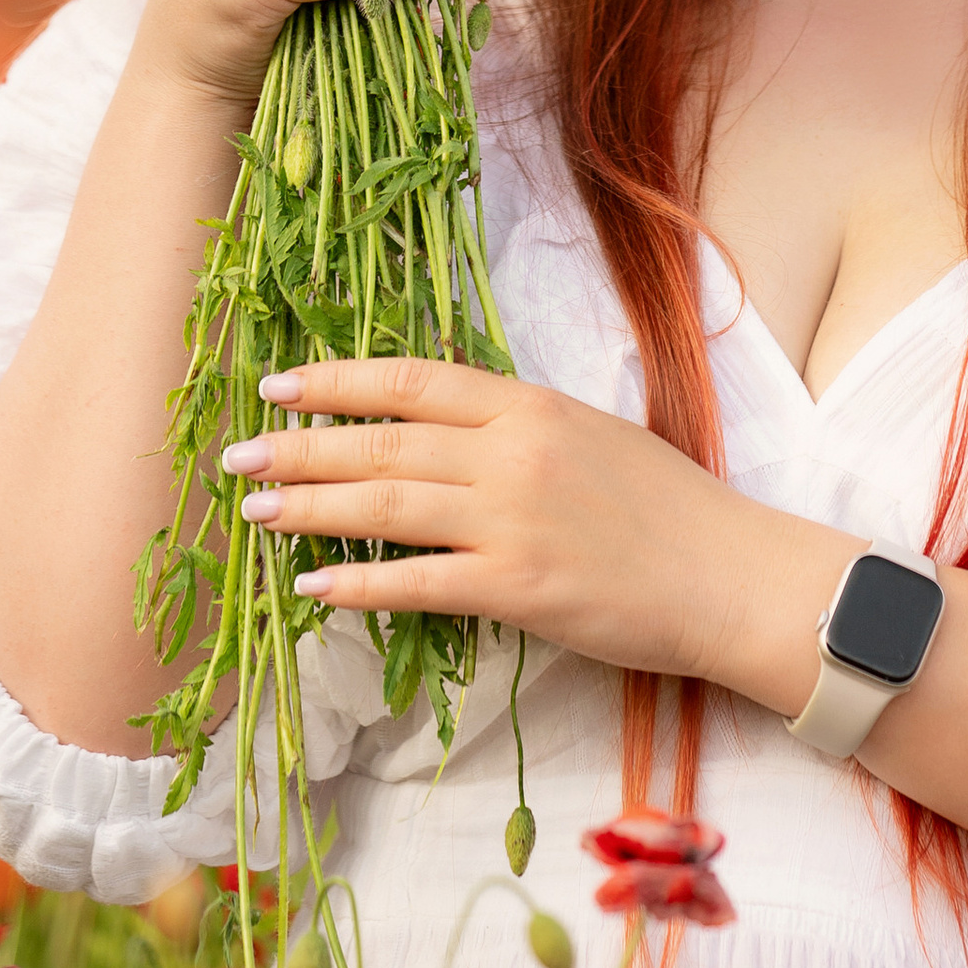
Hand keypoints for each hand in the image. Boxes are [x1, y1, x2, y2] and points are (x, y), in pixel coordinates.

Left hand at [221, 357, 851, 701]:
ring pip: (387, 508)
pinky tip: (313, 585)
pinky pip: (418, 584)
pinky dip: (359, 585)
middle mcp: (512, 452)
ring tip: (256, 509)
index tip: (282, 383)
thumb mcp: (593, 434)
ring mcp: (512, 520)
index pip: (413, 380)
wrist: (730, 573)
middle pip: (384, 443)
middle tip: (237, 453)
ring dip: (312, 507)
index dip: (340, 380)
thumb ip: (518, 429)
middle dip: (302, 445)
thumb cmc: (669, 505)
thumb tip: (445, 433)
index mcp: (531, 404)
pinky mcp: (517, 588)